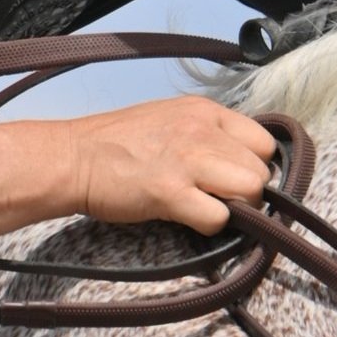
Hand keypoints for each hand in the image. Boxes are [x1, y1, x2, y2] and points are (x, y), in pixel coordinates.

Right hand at [65, 97, 277, 232]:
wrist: (72, 158)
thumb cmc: (116, 144)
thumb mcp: (171, 120)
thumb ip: (208, 134)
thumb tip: (237, 161)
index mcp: (205, 111)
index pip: (264, 142)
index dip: (254, 166)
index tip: (234, 178)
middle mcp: (203, 130)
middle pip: (261, 171)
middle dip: (247, 192)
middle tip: (220, 198)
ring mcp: (189, 159)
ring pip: (251, 191)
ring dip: (236, 208)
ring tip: (207, 207)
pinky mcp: (172, 192)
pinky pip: (220, 217)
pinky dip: (210, 226)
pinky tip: (189, 218)